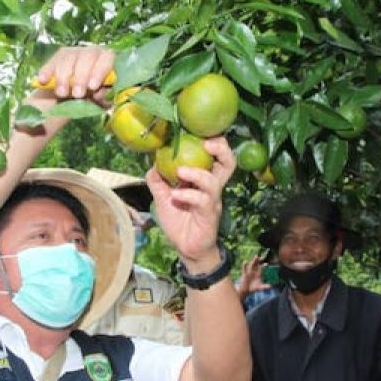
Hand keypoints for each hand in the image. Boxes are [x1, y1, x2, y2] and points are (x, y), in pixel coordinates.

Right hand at [31, 45, 114, 104]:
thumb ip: (104, 97)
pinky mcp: (58, 57)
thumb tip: (100, 93)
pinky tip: (43, 81)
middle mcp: (91, 52)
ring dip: (63, 77)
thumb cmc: (92, 98)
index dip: (99, 71)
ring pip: (68, 58)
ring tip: (61, 93)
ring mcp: (74, 52)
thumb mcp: (100, 100)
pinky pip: (52, 61)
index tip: (92, 87)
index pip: (107, 58)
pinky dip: (47, 71)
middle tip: (77, 94)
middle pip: (87, 56)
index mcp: (106, 60)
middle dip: (81, 76)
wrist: (72, 98)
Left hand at [145, 137, 235, 265]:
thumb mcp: (163, 198)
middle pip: (228, 163)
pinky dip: (187, 195)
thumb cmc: (179, 221)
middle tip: (206, 143)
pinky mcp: (209, 215)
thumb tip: (152, 163)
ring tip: (180, 171)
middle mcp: (213, 188)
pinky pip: (202, 201)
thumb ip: (158, 181)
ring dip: (196, 173)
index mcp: (205, 180)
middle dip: (221, 149)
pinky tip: (175, 196)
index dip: (215, 142)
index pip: (217, 156)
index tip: (200, 131)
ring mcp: (212, 201)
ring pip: (214, 181)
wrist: (186, 249)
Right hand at [236, 255, 270, 299]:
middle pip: (257, 264)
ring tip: (256, 256)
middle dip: (259, 260)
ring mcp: (249, 271)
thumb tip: (270, 286)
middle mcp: (254, 271)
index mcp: (259, 273)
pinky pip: (244, 268)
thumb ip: (265, 286)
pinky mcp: (244, 273)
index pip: (262, 268)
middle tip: (261, 257)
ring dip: (253, 261)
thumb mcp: (260, 287)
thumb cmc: (254, 288)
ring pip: (252, 265)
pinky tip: (245, 262)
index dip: (264, 265)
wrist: (247, 290)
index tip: (266, 264)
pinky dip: (244, 265)